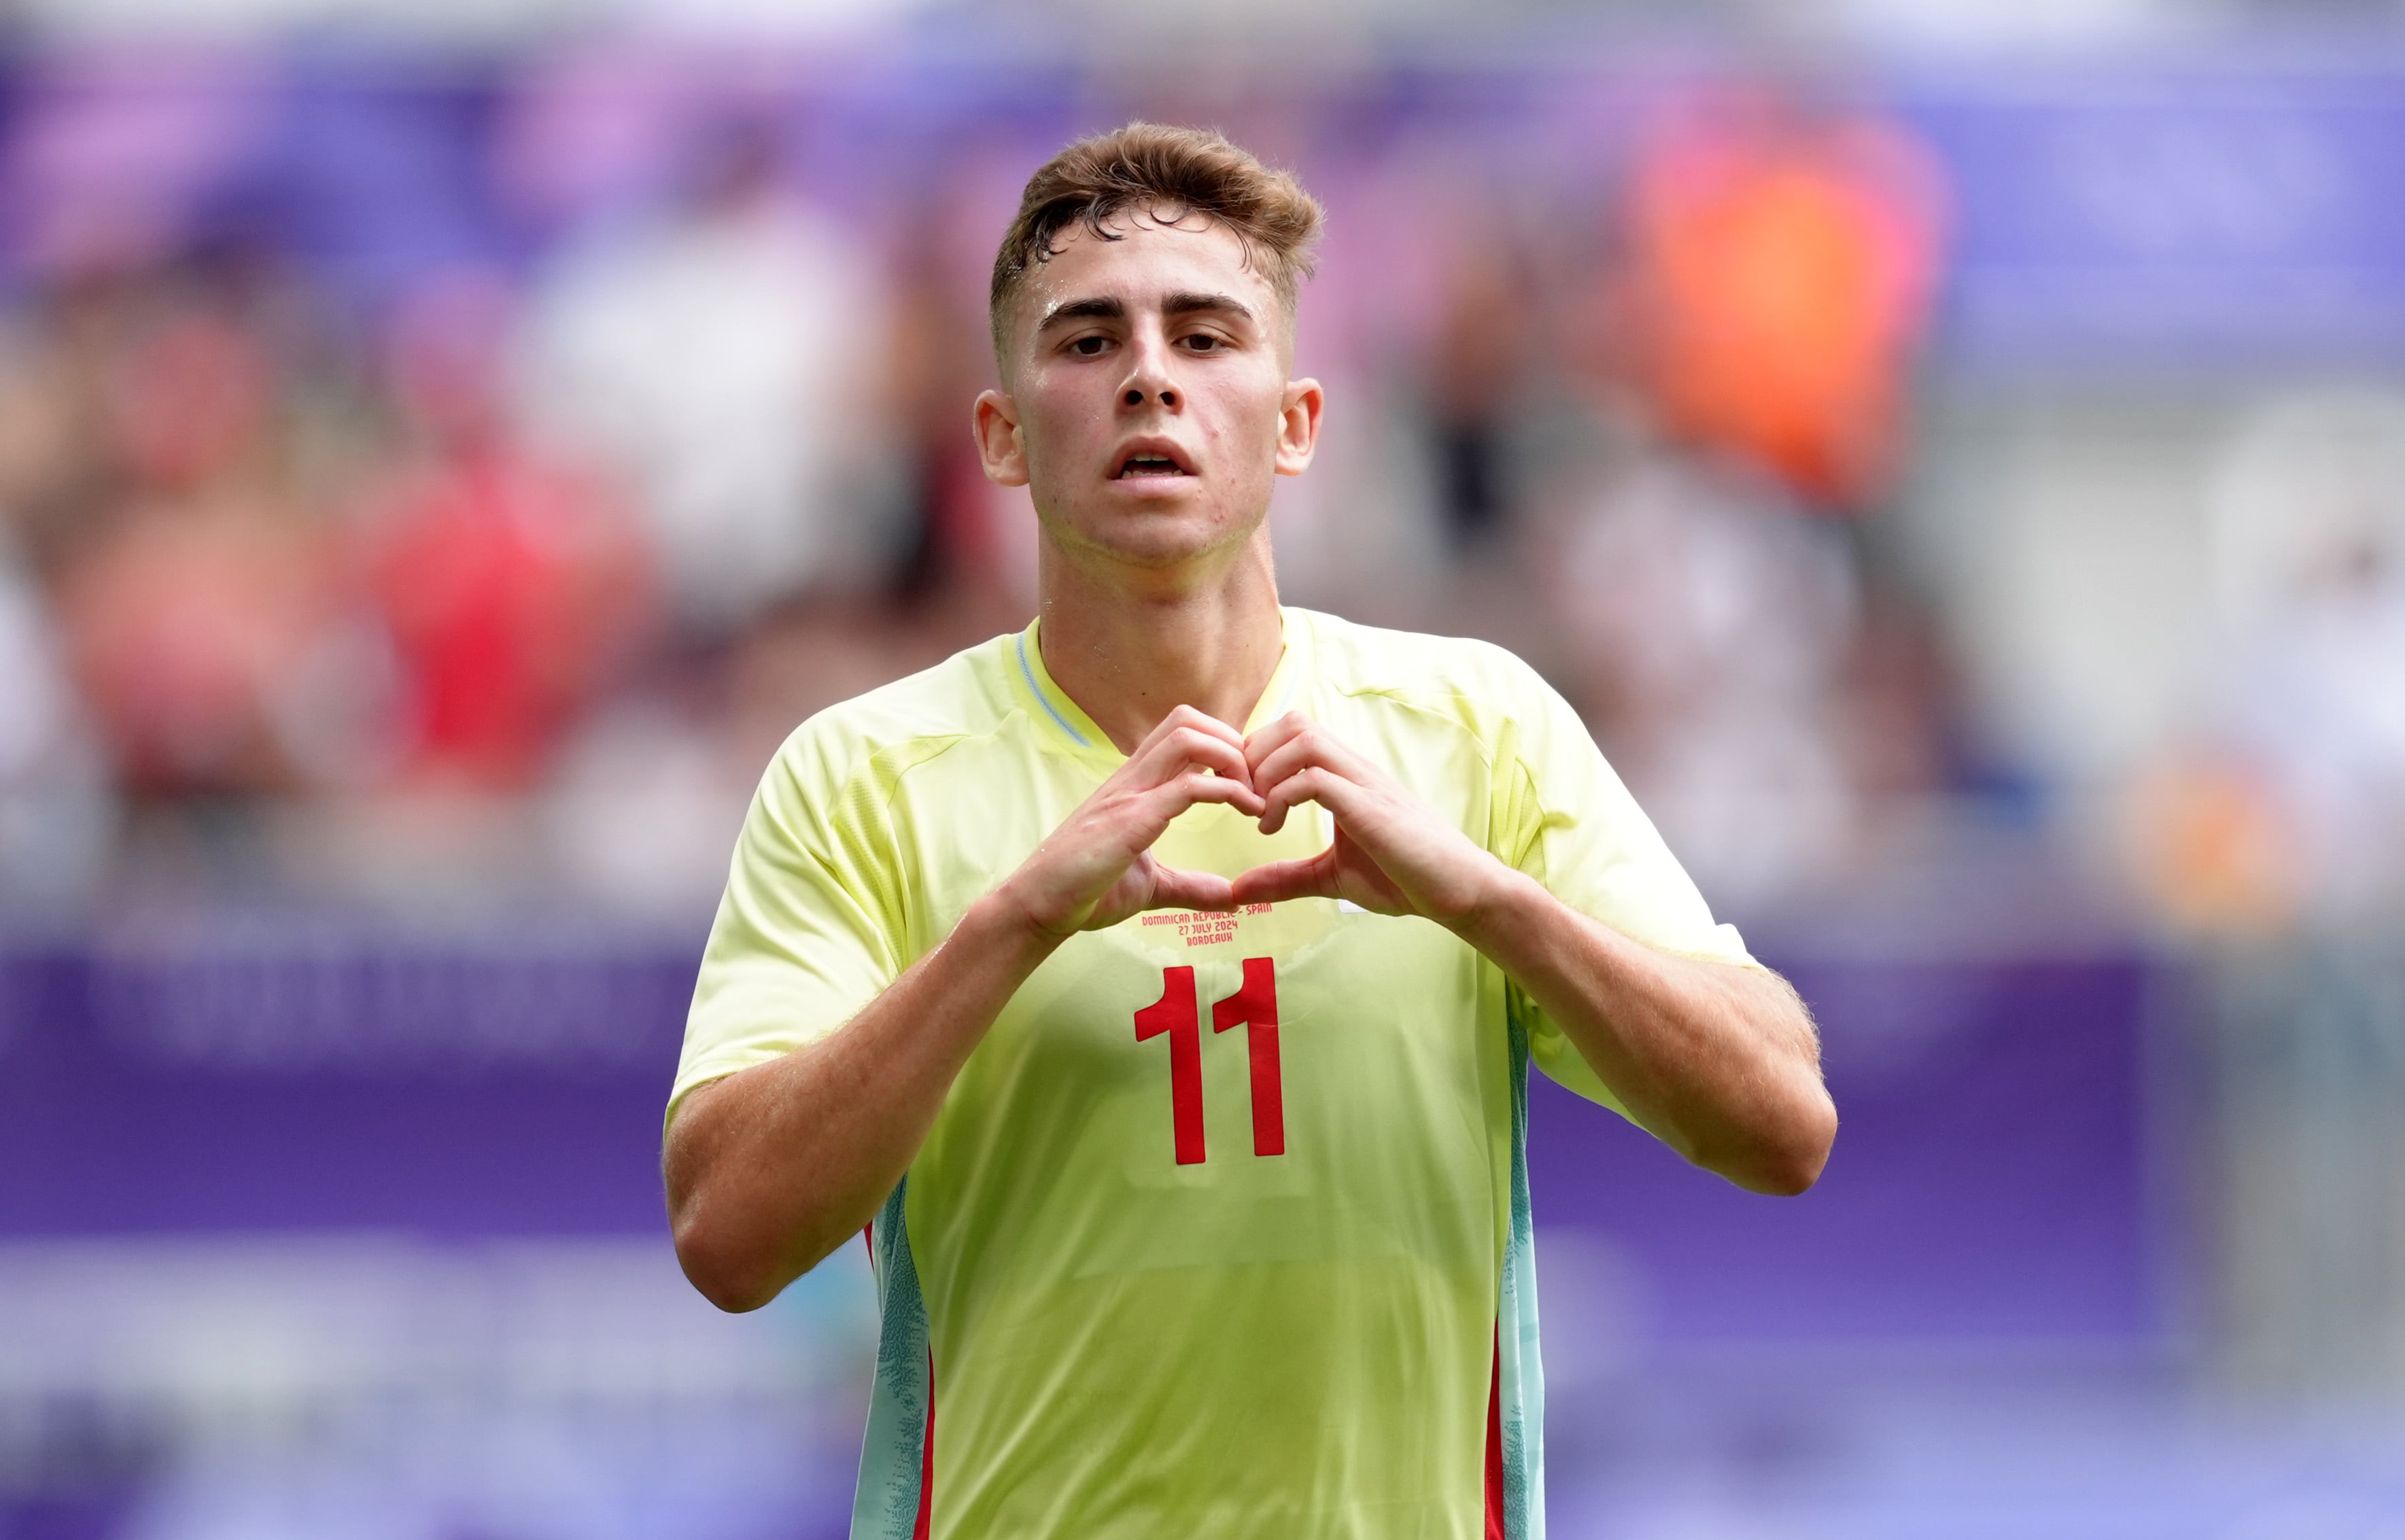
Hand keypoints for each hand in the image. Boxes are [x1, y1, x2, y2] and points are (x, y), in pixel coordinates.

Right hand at [992, 705, 1266, 940]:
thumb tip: (1232, 896)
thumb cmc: (1086, 891)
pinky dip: (1226, 791)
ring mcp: (1130, 793)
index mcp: (1136, 784)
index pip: (1182, 732)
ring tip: (1253, 796)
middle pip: (1187, 719)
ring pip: (1188, 737)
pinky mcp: (1130, 819)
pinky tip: (1246, 812)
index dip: (1224, 745)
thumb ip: (1192, 887)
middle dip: (1232, 740)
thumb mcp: (1152, 886)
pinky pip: (1187, 785)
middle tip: (1255, 784)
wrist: (1040, 906)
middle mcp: (1132, 778)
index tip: (1248, 784)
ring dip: (1232, 757)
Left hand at [1228, 713, 1508, 927]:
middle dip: (1254, 756)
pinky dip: (1281, 797)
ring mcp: (1364, 784)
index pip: (1293, 732)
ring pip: (1302, 739)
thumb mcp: (1331, 878)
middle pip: (1293, 722)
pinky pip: (1314, 778)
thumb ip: (1286, 877)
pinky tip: (1272, 829)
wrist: (1462, 892)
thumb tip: (1238, 889)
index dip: (1257, 756)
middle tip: (1244, 801)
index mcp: (1346, 776)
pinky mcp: (1370, 807)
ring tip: (1259, 814)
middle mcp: (1355, 770)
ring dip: (1266, 771)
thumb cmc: (1405, 880)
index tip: (1243, 799)